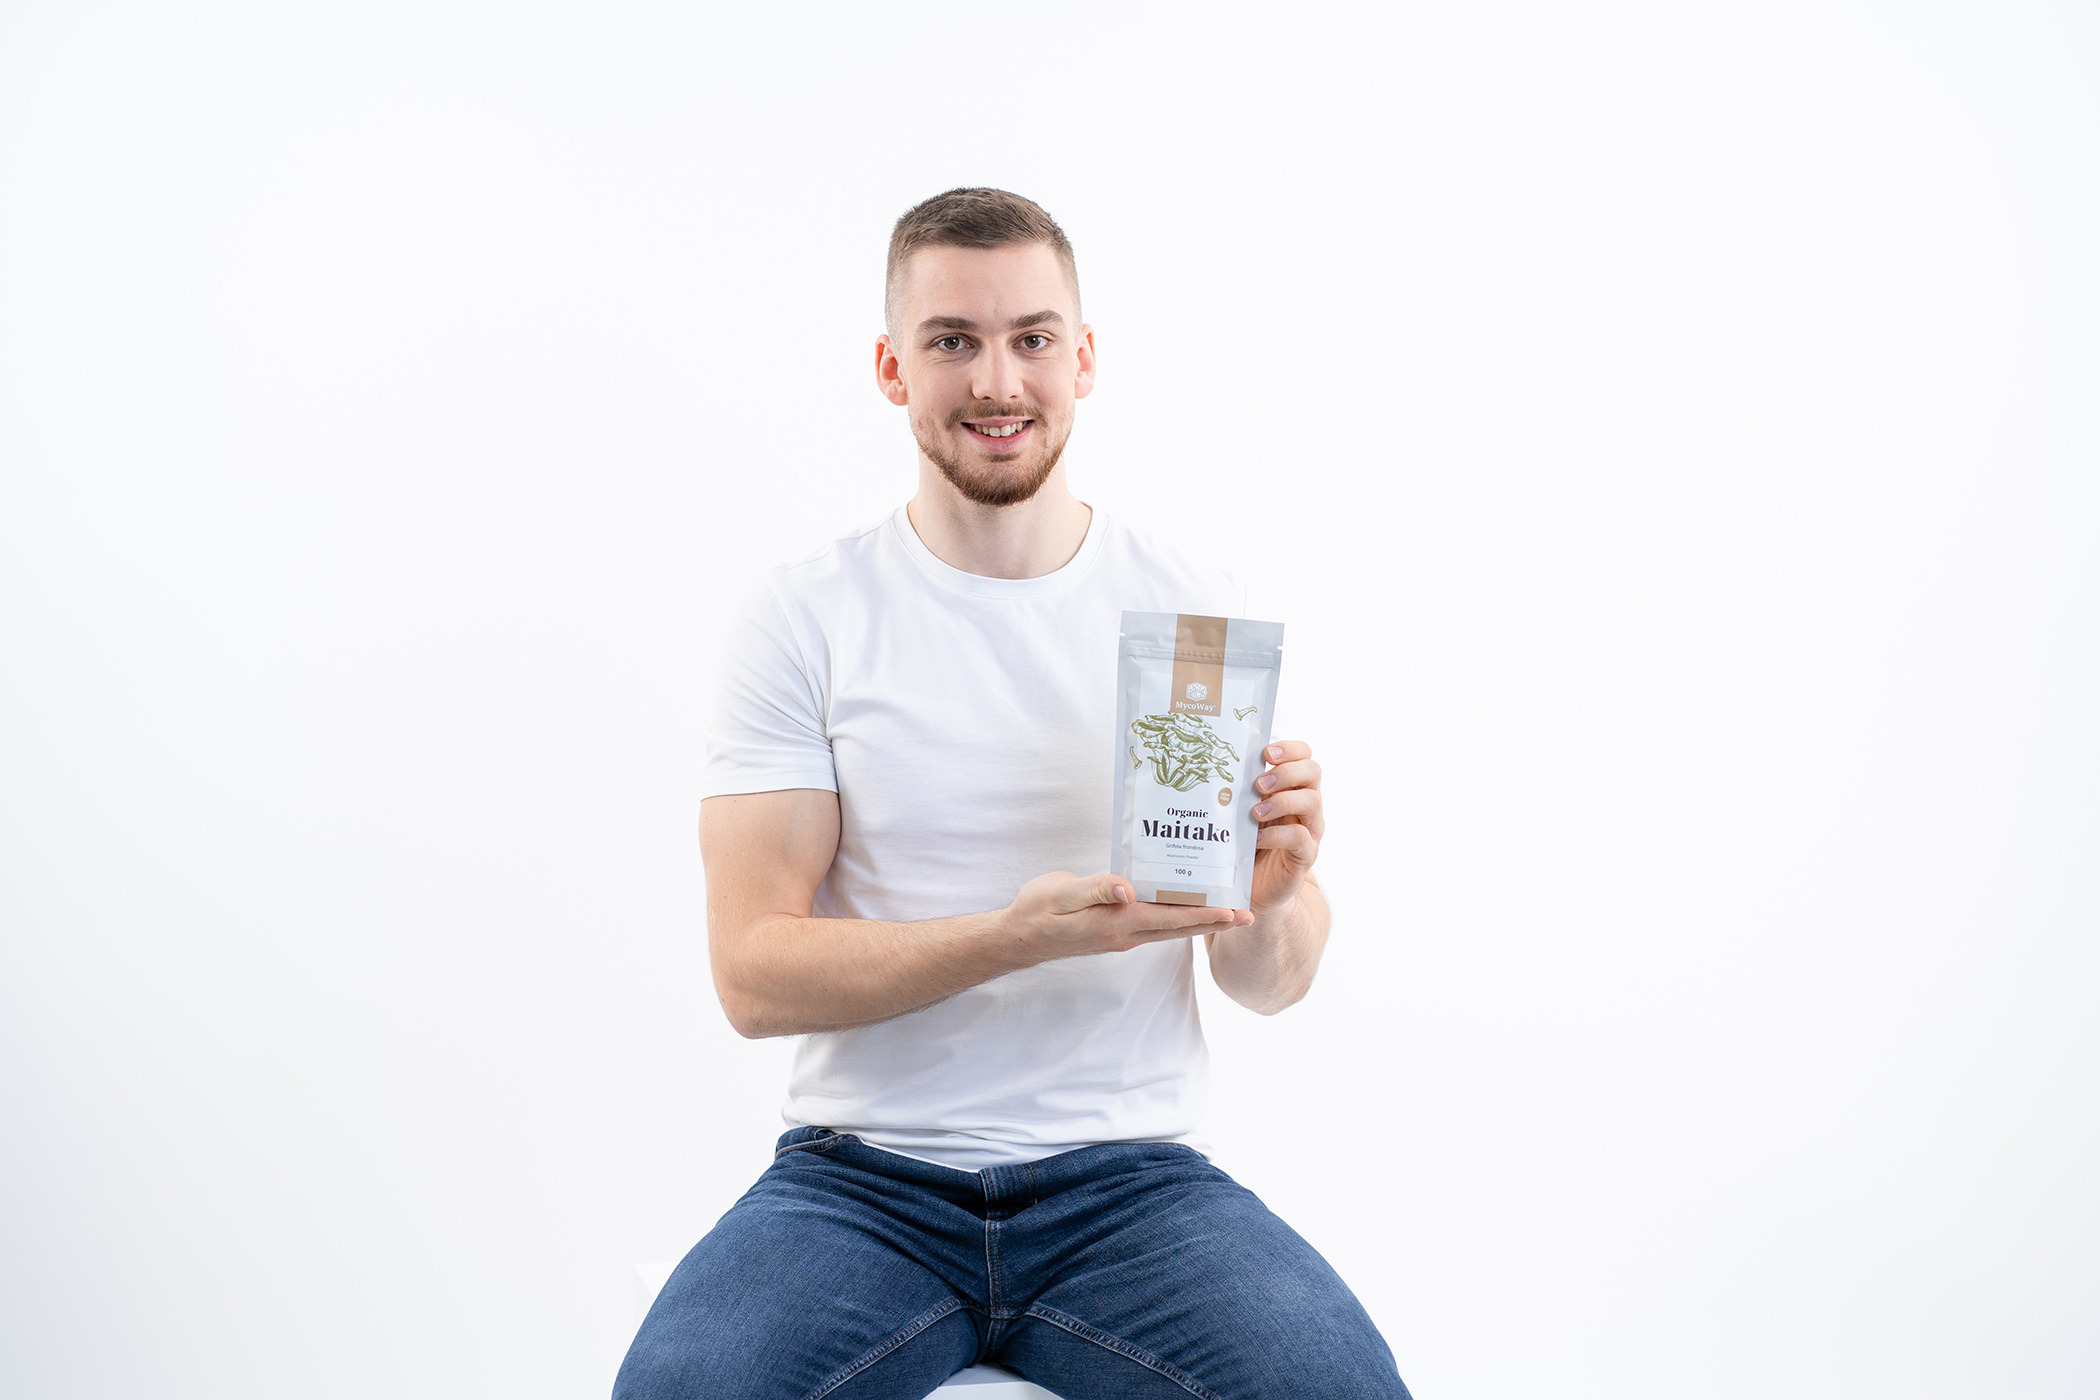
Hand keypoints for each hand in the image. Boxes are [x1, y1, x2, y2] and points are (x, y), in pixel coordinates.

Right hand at [1005, 871, 1249, 959]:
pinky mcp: (1115, 930)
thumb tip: (1128, 889)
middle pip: (1178, 928)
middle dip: (1214, 922)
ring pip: (1169, 929)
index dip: (1204, 916)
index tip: (1234, 912)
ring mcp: (1121, 935)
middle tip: (1248, 915)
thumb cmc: (1038, 910)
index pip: (1170, 919)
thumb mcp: (1061, 893)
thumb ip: (1095, 889)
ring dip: (1199, 921)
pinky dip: (1177, 917)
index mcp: (1117, 923)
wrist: (1019, 936)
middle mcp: (1125, 934)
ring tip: (1228, 912)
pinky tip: (1184, 906)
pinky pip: (1154, 925)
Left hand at [1248, 740, 1322, 917]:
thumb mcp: (1242, 812)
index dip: (1290, 749)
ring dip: (1282, 801)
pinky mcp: (1305, 856)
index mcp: (1292, 787)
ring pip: (1312, 801)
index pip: (1304, 755)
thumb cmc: (1246, 843)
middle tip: (1259, 784)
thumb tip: (1213, 764)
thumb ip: (1239, 790)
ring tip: (1255, 812)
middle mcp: (1306, 805)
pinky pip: (1301, 838)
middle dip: (1286, 772)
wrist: (1255, 888)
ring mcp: (1310, 829)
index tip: (1266, 753)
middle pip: (1313, 771)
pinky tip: (1256, 839)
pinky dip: (1277, 835)